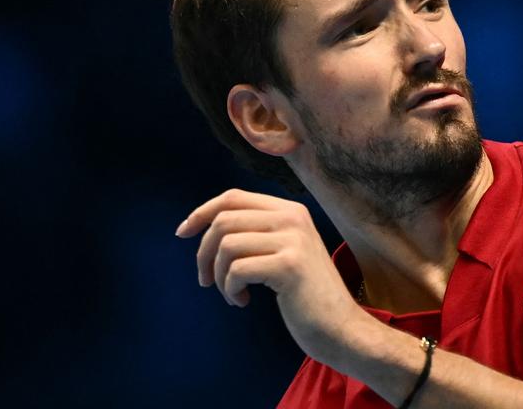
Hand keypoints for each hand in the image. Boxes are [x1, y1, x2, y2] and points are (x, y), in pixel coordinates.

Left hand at [175, 188, 369, 366]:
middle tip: (207, 280)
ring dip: (219, 276)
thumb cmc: (305, 294)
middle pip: (224, 220)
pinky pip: (237, 270)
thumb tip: (206, 224)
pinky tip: (242, 302)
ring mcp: (293, 240)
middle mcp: (293, 218)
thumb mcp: (284, 251)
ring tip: (233, 294)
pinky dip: (230, 290)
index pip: (233, 197)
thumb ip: (257, 233)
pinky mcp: (289, 265)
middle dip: (204, 253)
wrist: (340, 326)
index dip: (202, 212)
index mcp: (290, 210)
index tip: (182, 233)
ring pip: (226, 245)